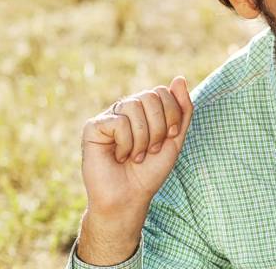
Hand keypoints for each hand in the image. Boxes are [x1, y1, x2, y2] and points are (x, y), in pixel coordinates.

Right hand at [77, 76, 192, 263]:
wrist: (130, 197)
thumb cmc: (151, 170)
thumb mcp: (175, 138)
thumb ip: (182, 109)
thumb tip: (179, 78)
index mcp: (145, 110)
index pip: (163, 92)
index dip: (172, 116)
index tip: (168, 139)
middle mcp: (126, 109)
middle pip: (151, 96)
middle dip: (159, 127)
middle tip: (151, 149)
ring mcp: (109, 116)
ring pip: (134, 106)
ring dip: (142, 138)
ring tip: (135, 155)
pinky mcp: (93, 127)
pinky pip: (118, 122)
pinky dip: (126, 143)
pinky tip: (118, 156)